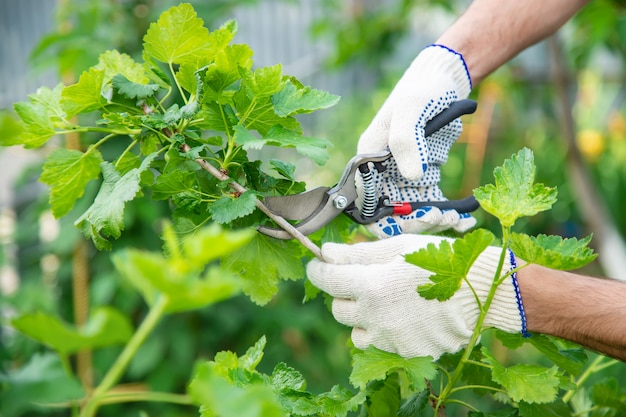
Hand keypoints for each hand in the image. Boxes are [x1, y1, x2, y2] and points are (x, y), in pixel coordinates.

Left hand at [306, 234, 524, 358]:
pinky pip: (383, 343)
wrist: (486, 291)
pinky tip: (406, 315)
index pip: (326, 280)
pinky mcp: (408, 352)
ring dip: (362, 317)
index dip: (318, 270)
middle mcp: (376, 318)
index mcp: (371, 286)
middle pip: (338, 309)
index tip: (319, 264)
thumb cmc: (442, 260)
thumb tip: (325, 253)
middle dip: (344, 293)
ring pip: (357, 332)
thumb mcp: (398, 247)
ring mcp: (392, 339)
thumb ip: (357, 253)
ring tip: (385, 301)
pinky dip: (385, 330)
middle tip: (363, 279)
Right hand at [357, 45, 474, 236]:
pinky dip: (447, 214)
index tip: (418, 216)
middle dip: (415, 223)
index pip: (366, 204)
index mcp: (368, 159)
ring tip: (457, 218)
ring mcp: (402, 176)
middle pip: (390, 215)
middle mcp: (381, 173)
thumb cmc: (423, 89)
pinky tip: (466, 216)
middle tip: (441, 218)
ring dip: (433, 222)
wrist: (444, 79)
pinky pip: (431, 204)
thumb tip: (412, 177)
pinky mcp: (423, 176)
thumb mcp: (412, 108)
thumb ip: (405, 140)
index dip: (388, 219)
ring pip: (412, 214)